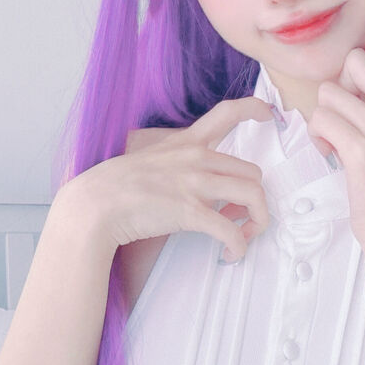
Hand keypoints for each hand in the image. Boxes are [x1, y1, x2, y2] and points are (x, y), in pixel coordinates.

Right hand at [77, 97, 273, 260]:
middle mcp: (196, 158)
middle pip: (253, 172)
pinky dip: (239, 245)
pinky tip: (231, 254)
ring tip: (245, 236)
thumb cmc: (115, 186)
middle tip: (245, 218)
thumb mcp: (149, 158)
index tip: (269, 115)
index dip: (253, 110)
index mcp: (186, 142)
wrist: (95, 203)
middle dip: (257, 199)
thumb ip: (178, 165)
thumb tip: (202, 187)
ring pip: (253, 196)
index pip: (226, 113)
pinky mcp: (190, 212)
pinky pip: (231, 230)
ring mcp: (194, 184)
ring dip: (257, 221)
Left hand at [306, 25, 364, 251]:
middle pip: (354, 61)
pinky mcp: (362, 151)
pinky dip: (318, 137)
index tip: (355, 89)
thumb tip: (361, 76)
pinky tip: (331, 156)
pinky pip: (321, 120)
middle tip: (342, 117)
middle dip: (337, 87)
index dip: (364, 56)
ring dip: (323, 119)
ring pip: (328, 93)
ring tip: (336, 143)